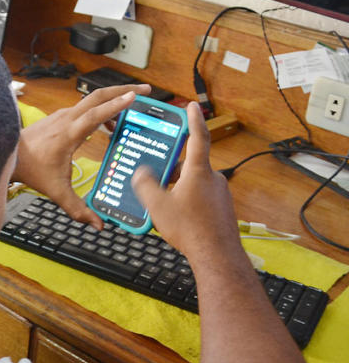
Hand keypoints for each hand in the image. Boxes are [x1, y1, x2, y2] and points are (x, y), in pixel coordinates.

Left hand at [13, 84, 150, 228]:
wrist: (8, 155)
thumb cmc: (31, 170)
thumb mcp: (56, 191)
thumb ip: (78, 209)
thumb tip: (99, 225)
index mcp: (68, 134)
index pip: (95, 115)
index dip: (116, 106)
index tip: (135, 96)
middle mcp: (66, 119)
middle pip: (97, 97)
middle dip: (123, 90)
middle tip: (146, 89)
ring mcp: (62, 115)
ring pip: (91, 99)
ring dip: (113, 98)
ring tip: (133, 107)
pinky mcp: (60, 116)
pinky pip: (85, 107)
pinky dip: (101, 108)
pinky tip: (109, 124)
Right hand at [132, 102, 240, 262]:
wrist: (217, 256)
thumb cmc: (190, 230)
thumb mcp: (157, 205)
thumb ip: (145, 184)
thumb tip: (142, 172)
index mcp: (199, 172)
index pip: (197, 137)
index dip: (193, 119)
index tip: (191, 106)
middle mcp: (213, 179)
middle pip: (189, 164)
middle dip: (171, 168)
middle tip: (155, 174)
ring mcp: (220, 194)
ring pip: (194, 182)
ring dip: (178, 187)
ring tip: (162, 202)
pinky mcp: (222, 208)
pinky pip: (201, 196)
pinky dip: (187, 200)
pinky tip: (176, 216)